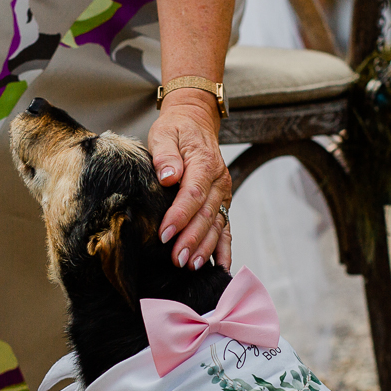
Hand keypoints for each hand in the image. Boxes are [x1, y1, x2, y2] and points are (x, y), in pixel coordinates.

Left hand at [148, 92, 230, 270]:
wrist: (195, 123)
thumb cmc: (177, 129)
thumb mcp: (165, 133)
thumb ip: (166, 154)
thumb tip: (168, 176)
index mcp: (204, 163)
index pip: (193, 194)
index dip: (180, 216)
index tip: (164, 234)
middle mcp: (219, 181)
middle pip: (206, 215)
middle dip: (192, 239)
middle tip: (178, 259)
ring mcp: (223, 194)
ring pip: (217, 225)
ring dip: (206, 248)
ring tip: (193, 266)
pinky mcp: (222, 203)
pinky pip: (226, 228)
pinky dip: (224, 249)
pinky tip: (221, 267)